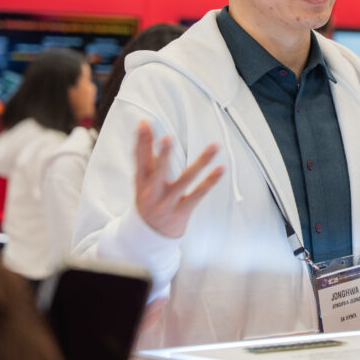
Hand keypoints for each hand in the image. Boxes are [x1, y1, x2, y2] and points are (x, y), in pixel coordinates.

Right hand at [134, 120, 223, 237]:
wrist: (150, 236)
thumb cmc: (149, 200)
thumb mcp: (143, 181)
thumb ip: (147, 157)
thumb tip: (148, 128)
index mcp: (141, 182)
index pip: (139, 159)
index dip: (142, 142)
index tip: (144, 123)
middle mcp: (152, 193)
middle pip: (157, 172)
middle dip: (162, 156)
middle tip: (167, 138)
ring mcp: (168, 203)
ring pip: (184, 181)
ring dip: (201, 163)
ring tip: (214, 146)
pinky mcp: (182, 211)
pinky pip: (198, 195)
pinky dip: (210, 182)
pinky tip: (220, 169)